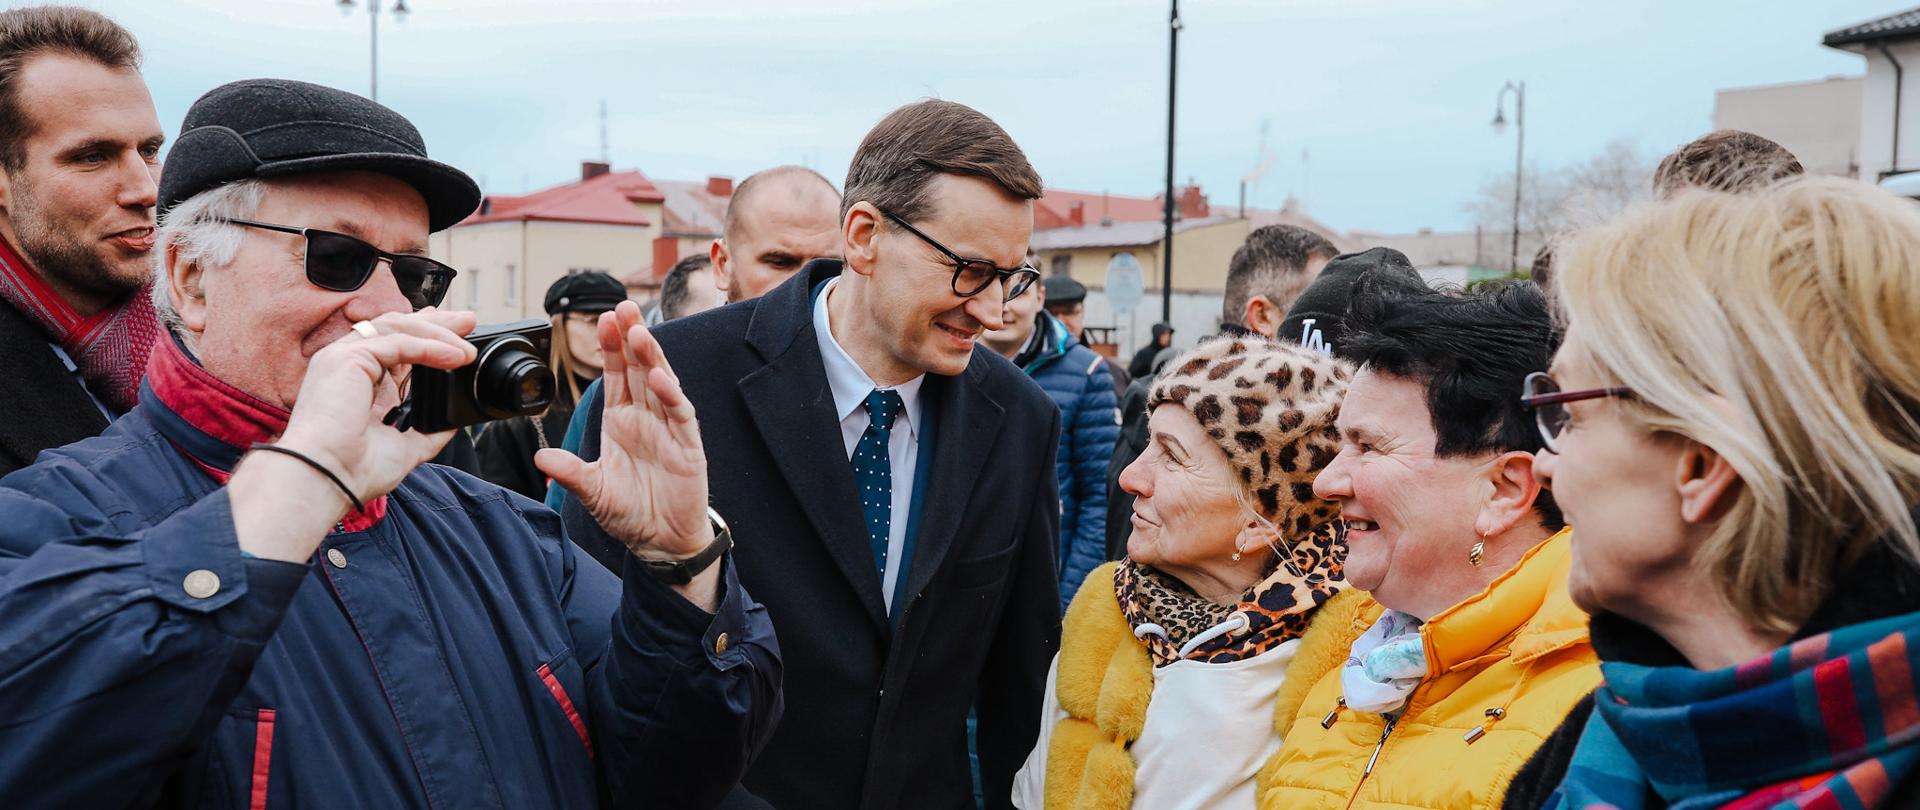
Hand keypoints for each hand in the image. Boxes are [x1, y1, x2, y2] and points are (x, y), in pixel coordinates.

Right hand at [276, 309, 477, 502]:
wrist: (329, 479)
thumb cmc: (355, 470)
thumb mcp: (404, 447)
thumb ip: (427, 431)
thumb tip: (452, 423)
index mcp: (358, 382)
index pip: (393, 346)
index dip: (425, 336)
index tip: (456, 340)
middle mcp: (348, 365)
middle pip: (395, 328)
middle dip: (435, 323)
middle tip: (468, 322)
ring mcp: (344, 358)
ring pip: (396, 328)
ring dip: (437, 333)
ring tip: (468, 347)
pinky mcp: (347, 359)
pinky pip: (397, 343)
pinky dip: (430, 347)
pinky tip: (455, 357)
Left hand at [538, 301, 712, 559]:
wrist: (661, 542)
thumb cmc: (630, 513)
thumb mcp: (592, 492)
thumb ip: (569, 472)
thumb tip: (540, 456)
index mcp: (622, 422)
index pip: (615, 377)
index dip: (610, 349)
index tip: (603, 320)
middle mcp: (646, 420)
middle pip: (638, 370)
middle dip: (631, 338)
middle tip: (622, 308)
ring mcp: (669, 430)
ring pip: (661, 384)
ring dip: (651, 358)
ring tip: (639, 333)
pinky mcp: (688, 447)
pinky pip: (680, 415)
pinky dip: (671, 395)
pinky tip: (659, 378)